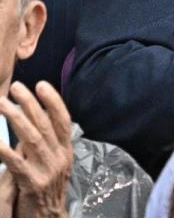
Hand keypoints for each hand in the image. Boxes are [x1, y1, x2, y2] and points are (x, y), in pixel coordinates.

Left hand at [0, 82, 71, 217]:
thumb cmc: (43, 191)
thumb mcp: (48, 165)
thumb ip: (40, 146)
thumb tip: (27, 123)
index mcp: (65, 151)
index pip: (63, 121)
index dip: (53, 101)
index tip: (41, 84)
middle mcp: (60, 158)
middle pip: (45, 125)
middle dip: (30, 104)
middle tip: (16, 87)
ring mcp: (48, 171)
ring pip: (33, 139)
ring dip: (16, 119)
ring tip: (2, 104)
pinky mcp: (33, 185)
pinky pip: (17, 164)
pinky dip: (5, 151)